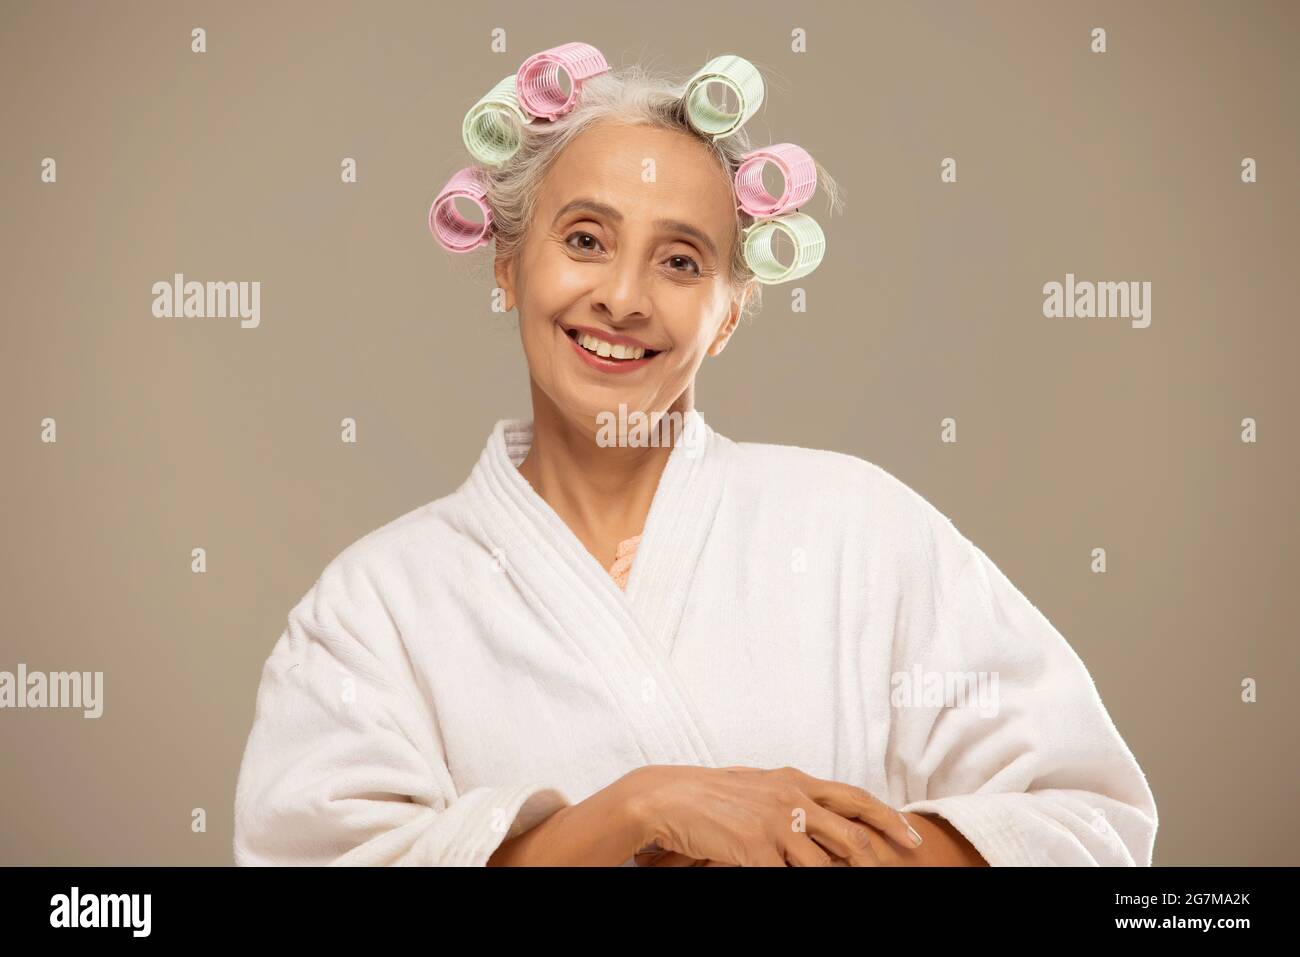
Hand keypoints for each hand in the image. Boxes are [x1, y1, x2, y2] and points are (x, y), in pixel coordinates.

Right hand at [626, 764, 922, 866]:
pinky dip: (796, 887)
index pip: (855, 798)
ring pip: (825, 865)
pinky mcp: (754, 849)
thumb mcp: (759, 788)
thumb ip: (790, 799)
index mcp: (795, 781)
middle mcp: (791, 798)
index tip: (912, 836)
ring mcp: (774, 824)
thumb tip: (817, 816)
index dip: (888, 819)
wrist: (668, 797)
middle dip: (879, 860)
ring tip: (853, 889)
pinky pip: (787, 879)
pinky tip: (800, 889)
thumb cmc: (711, 794)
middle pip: (851, 835)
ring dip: (839, 881)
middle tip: (896, 872)